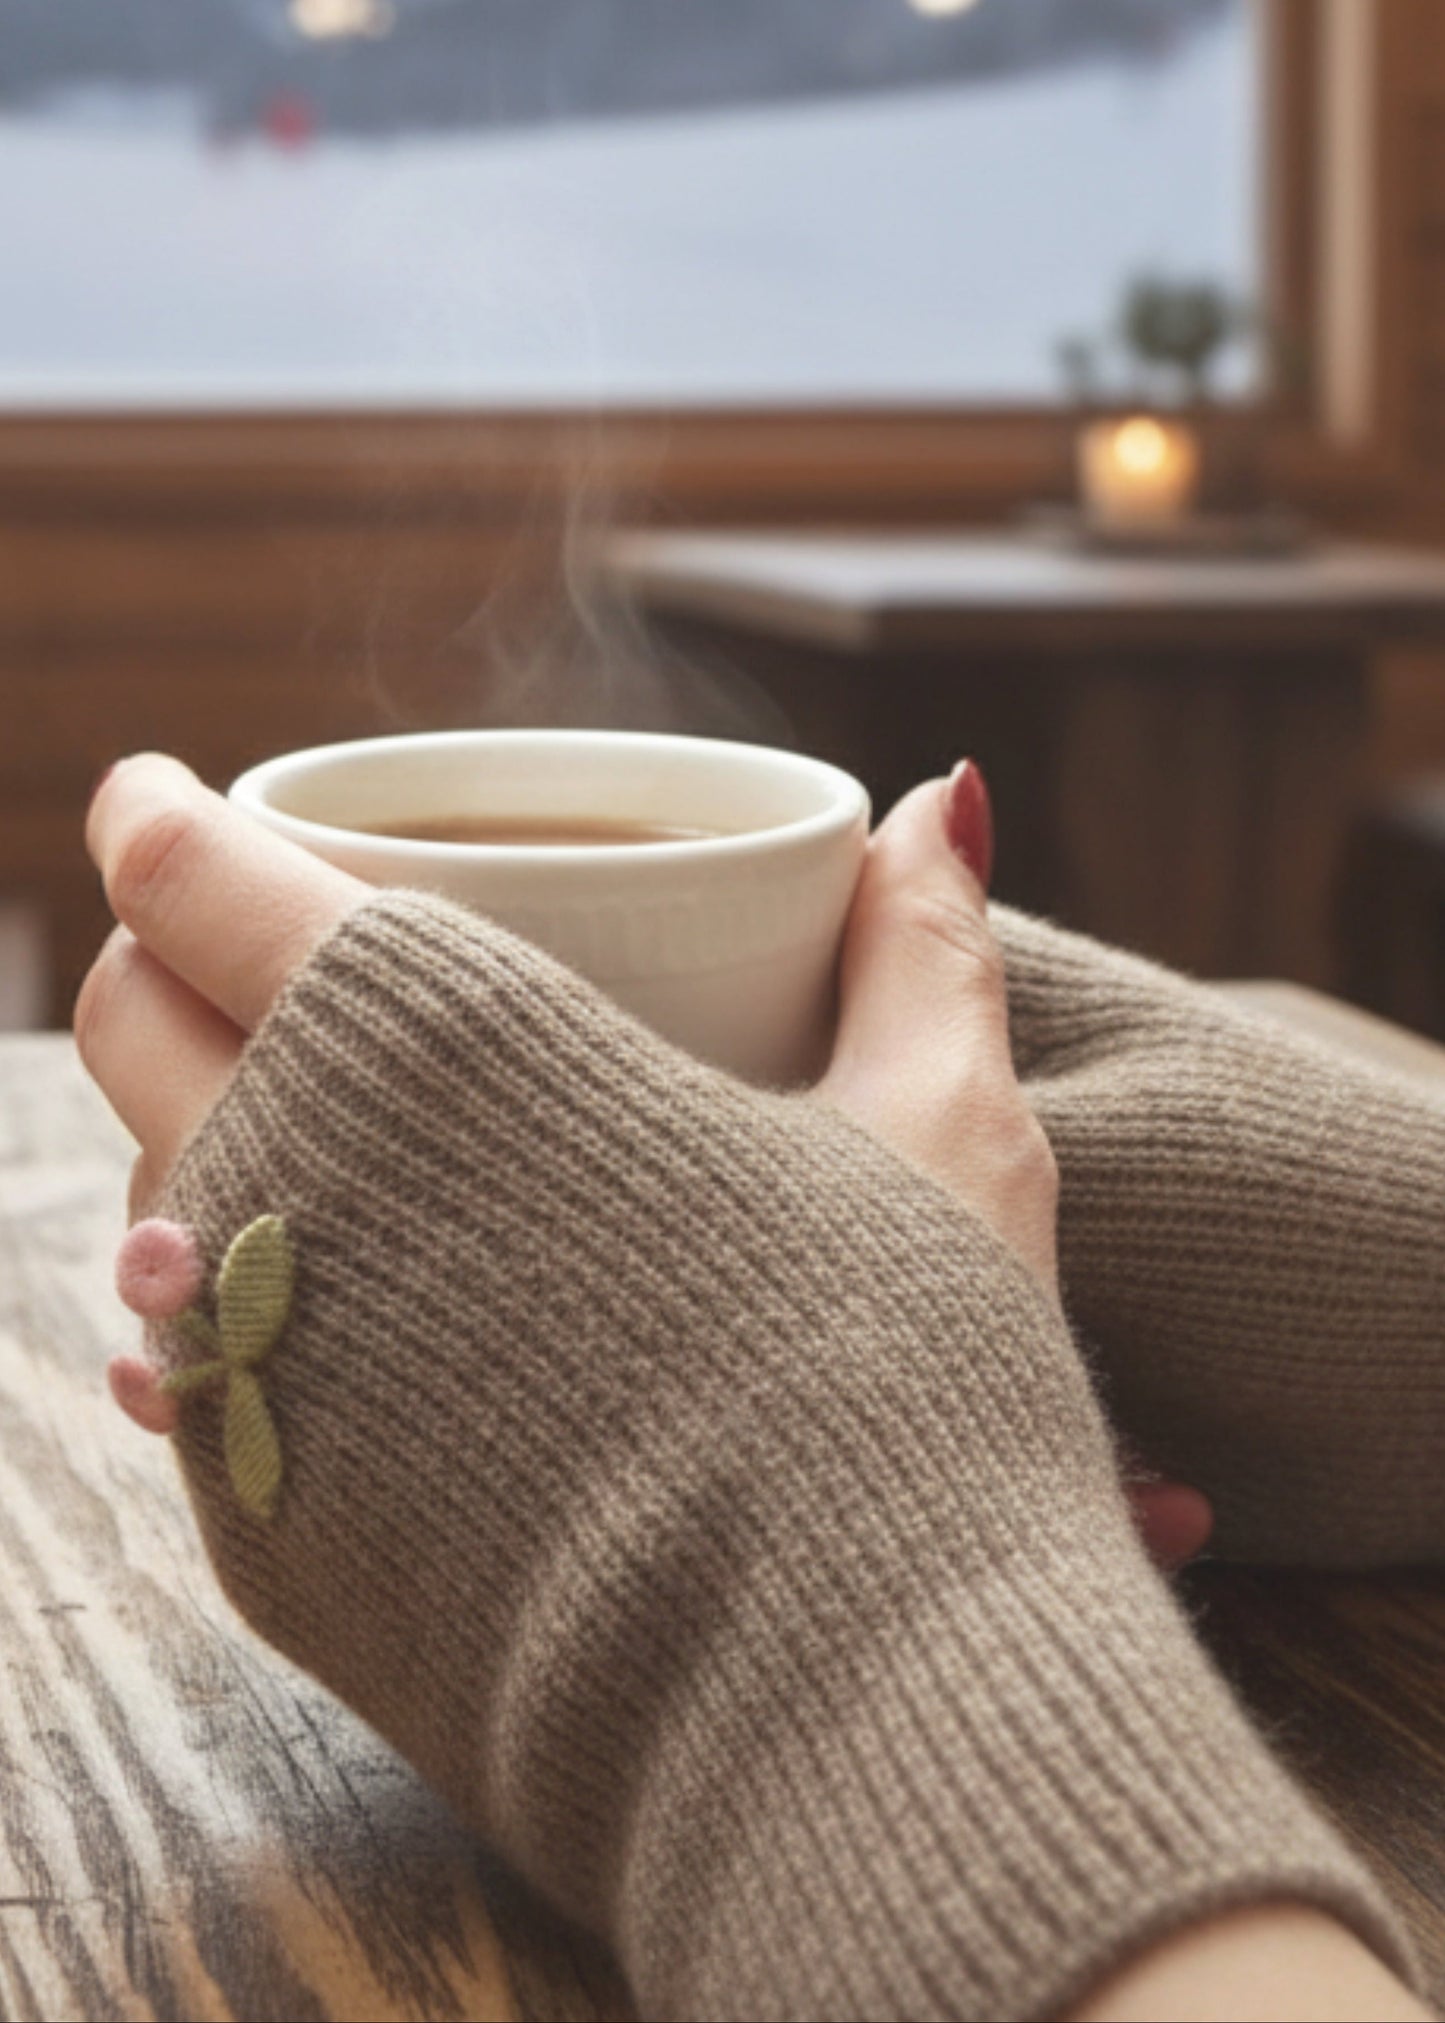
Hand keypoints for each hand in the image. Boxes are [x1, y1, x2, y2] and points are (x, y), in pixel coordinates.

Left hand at [77, 752, 1207, 1565]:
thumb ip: (919, 948)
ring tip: (325, 1142)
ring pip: (144, 1204)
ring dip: (204, 1143)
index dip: (159, 818)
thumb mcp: (942, 1137)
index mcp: (432, 1047)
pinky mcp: (268, 1540)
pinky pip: (195, 1382)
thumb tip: (945, 807)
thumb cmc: (906, 1388)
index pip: (190, 880)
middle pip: (129, 1023)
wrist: (856, 1716)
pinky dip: (238, 1315)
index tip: (160, 800)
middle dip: (168, 960)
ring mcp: (258, 1380)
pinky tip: (353, 1326)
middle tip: (259, 956)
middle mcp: (291, 1197)